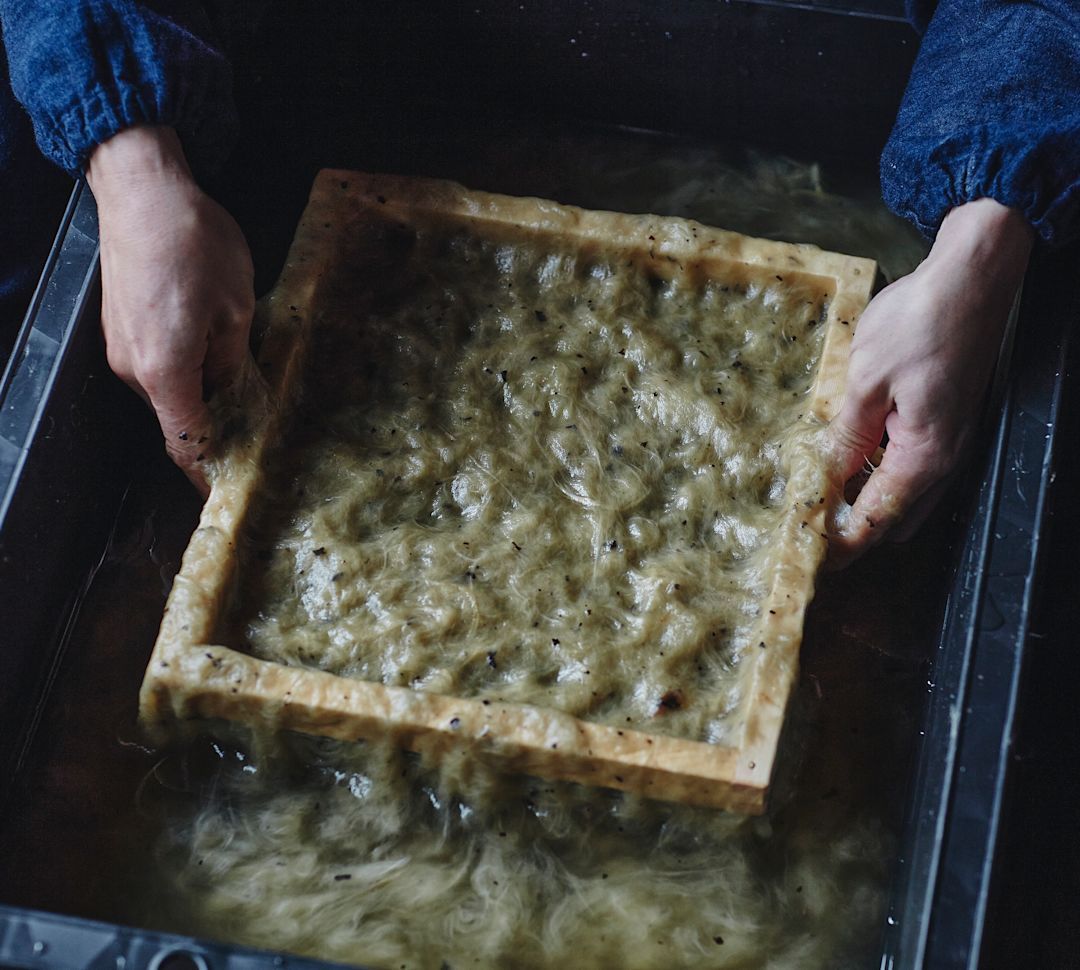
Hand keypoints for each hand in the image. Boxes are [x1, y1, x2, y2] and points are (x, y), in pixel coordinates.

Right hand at [86, 126, 253, 494]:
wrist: (141, 189)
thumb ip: (234, 364)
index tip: (231, 491)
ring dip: (204, 395)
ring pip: (169, 392)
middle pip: (178, 420)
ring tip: (244, 380)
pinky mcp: (121, 329)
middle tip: (258, 430)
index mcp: (164, 372)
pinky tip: (214, 348)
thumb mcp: (235, 309)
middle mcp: (133, 370)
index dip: (209, 474)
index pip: (187, 444)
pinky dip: (186, 370)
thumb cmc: (193, 243)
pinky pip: (157, 366)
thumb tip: (238, 399)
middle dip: (217, 430)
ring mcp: (120, 349)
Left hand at [826, 199, 1032, 567]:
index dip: (841, 545)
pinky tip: (848, 460)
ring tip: (819, 500)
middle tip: (807, 529)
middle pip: (894, 519)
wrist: (974, 275)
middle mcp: (945, 459)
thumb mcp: (866, 380)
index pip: (877, 521)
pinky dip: (880, 475)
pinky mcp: (947, 422)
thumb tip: (824, 480)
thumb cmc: (921, 321)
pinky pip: (911, 467)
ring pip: (904, 496)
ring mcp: (950, 442)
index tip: (809, 560)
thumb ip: (847, 437)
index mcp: (924, 456)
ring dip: (866, 503)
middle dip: (853, 531)